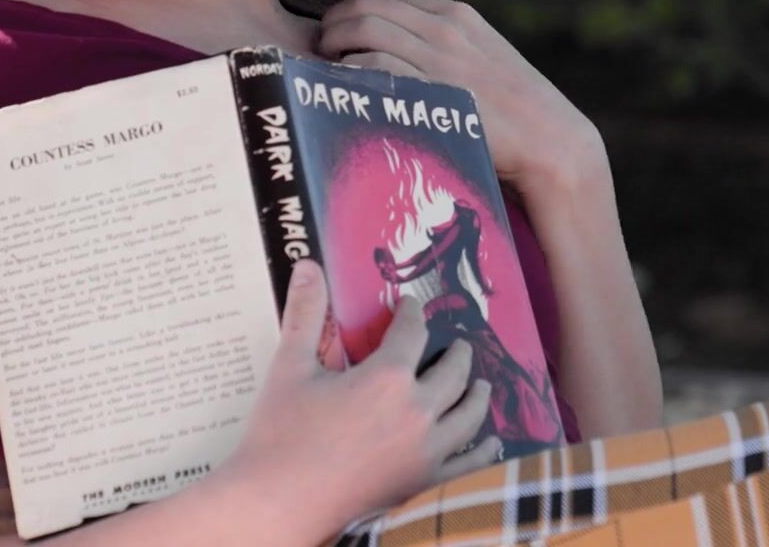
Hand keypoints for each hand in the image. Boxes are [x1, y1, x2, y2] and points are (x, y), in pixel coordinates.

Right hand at [206, 259, 503, 537]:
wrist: (277, 503)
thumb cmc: (279, 434)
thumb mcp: (289, 367)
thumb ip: (306, 313)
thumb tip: (309, 264)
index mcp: (388, 376)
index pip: (413, 331)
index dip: (413, 313)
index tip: (411, 305)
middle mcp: (418, 410)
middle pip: (454, 371)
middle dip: (459, 352)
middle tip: (461, 345)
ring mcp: (426, 450)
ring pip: (469, 415)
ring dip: (478, 395)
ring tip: (482, 385)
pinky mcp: (424, 483)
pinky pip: (468, 465)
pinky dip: (484, 451)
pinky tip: (491, 444)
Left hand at [315, 0, 605, 204]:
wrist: (551, 141)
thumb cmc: (516, 110)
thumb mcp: (485, 59)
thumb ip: (448, 47)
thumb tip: (403, 51)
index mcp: (458, 15)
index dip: (356, 10)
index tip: (343, 32)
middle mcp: (446, 28)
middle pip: (368, 5)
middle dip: (336, 22)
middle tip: (322, 46)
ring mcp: (439, 57)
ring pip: (364, 28)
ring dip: (334, 43)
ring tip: (326, 65)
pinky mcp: (432, 88)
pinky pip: (373, 65)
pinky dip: (349, 71)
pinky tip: (345, 88)